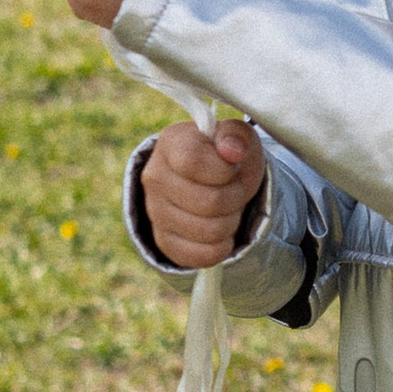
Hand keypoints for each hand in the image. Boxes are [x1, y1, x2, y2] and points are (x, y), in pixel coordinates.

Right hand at [141, 118, 266, 269]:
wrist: (212, 183)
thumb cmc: (225, 157)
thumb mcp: (238, 138)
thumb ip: (237, 136)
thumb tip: (231, 151)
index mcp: (171, 143)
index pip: (193, 163)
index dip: (223, 170)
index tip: (231, 167)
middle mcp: (154, 177)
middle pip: (210, 202)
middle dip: (235, 197)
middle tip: (234, 189)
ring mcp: (155, 211)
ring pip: (210, 231)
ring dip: (231, 221)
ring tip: (226, 207)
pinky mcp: (163, 241)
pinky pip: (203, 255)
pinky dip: (222, 245)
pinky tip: (219, 229)